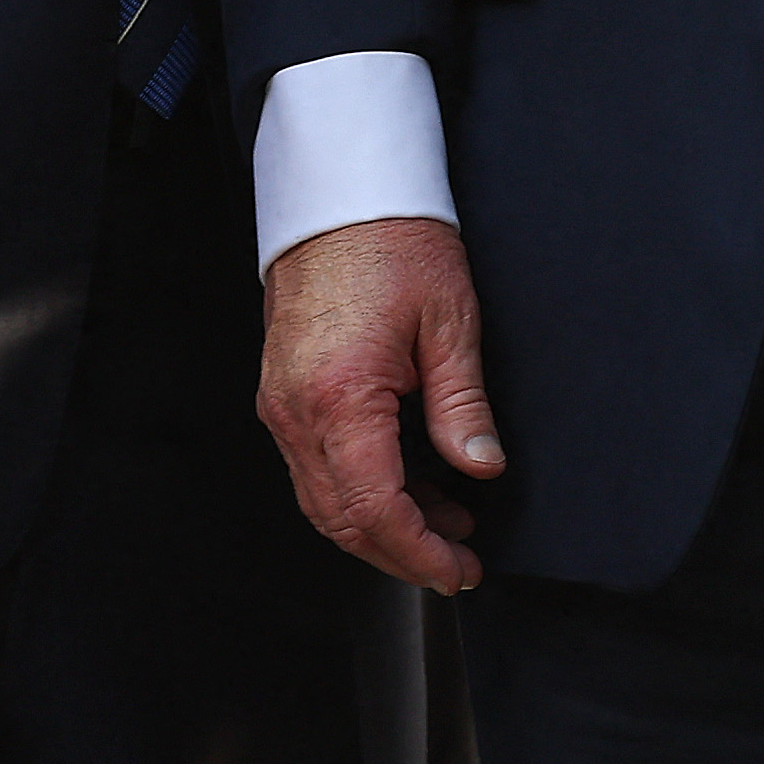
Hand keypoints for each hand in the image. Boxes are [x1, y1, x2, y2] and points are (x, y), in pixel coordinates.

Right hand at [257, 214, 501, 592]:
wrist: (339, 191)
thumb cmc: (393, 240)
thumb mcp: (450, 322)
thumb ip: (462, 405)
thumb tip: (481, 467)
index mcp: (341, 396)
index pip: (376, 510)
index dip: (419, 553)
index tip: (458, 571)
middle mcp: (297, 409)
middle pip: (342, 519)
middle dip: (401, 553)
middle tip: (459, 562)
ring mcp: (282, 403)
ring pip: (324, 501)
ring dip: (382, 524)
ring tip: (447, 520)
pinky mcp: (282, 392)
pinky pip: (315, 467)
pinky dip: (359, 491)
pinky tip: (409, 483)